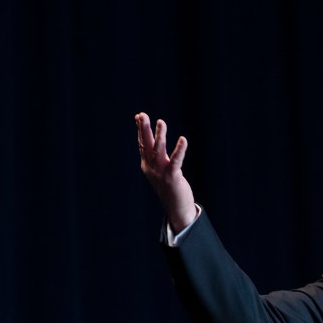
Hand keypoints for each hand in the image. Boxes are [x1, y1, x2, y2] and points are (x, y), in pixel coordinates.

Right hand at [135, 112, 197, 231]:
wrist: (176, 208)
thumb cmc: (169, 187)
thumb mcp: (159, 170)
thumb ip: (156, 157)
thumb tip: (154, 142)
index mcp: (147, 165)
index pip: (142, 144)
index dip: (141, 130)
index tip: (138, 116)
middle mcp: (151, 167)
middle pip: (147, 145)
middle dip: (144, 129)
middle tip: (142, 115)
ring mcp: (161, 172)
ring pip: (159, 150)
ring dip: (160, 136)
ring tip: (161, 122)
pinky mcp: (172, 177)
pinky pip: (176, 160)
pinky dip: (179, 149)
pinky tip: (183, 140)